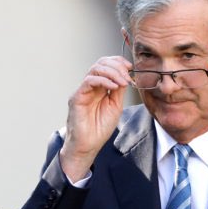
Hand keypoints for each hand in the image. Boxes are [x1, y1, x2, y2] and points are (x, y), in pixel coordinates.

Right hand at [58, 56, 131, 180]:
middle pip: (101, 63)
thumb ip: (119, 91)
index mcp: (100, 88)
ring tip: (122, 81)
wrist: (88, 145)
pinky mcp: (77, 97)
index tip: (130, 67)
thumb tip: (125, 76)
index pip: (107, 66)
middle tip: (127, 75)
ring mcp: (83, 90)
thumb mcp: (116, 106)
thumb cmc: (99, 129)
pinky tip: (113, 86)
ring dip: (112, 72)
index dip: (118, 62)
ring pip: (95, 69)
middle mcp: (90, 86)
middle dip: (116, 65)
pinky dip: (103, 80)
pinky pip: (89, 81)